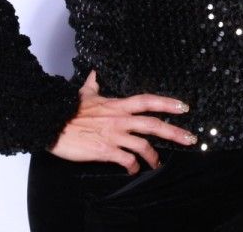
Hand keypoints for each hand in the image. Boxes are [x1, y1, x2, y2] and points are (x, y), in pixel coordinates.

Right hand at [48, 70, 196, 172]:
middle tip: (190, 139)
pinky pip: (126, 160)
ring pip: (143, 145)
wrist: (51, 124)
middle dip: (175, 132)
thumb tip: (94, 73)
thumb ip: (92, 84)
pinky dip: (132, 166)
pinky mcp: (105, 151)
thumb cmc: (67, 110)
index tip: (184, 107)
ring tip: (156, 164)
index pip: (148, 101)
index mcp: (117, 105)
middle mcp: (120, 119)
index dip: (167, 102)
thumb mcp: (83, 94)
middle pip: (154, 124)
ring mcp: (114, 135)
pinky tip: (132, 169)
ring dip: (153, 156)